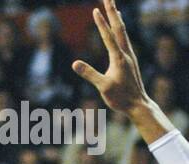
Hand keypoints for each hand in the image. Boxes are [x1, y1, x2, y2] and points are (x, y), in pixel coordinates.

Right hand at [72, 1, 146, 115]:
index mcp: (119, 58)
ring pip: (123, 32)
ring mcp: (129, 55)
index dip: (101, 23)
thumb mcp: (103, 87)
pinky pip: (125, 39)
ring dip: (117, 18)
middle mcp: (126, 53)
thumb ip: (89, 74)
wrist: (139, 105)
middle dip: (112, 11)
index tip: (95, 10)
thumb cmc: (120, 98)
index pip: (108, 36)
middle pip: (119, 27)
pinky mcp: (130, 60)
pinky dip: (120, 29)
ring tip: (113, 7)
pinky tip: (119, 28)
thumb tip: (74, 63)